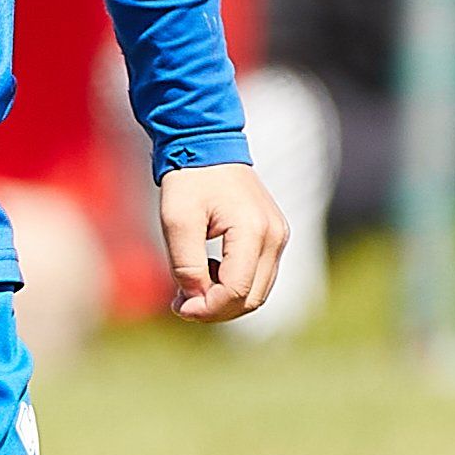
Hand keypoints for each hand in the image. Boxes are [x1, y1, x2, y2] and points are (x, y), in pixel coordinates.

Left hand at [160, 162, 287, 324]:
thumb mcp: (176, 222)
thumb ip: (186, 266)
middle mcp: (274, 235)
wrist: (208, 145)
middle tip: (181, 303)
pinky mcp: (275, 236)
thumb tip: (195, 302)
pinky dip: (235, 286)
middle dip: (215, 310)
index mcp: (252, 230)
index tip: (177, 306)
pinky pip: (259, 277)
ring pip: (257, 293)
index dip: (206, 308)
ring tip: (192, 287)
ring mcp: (279, 236)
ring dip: (225, 300)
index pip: (236, 290)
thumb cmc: (189, 180)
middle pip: (251, 298)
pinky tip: (209, 270)